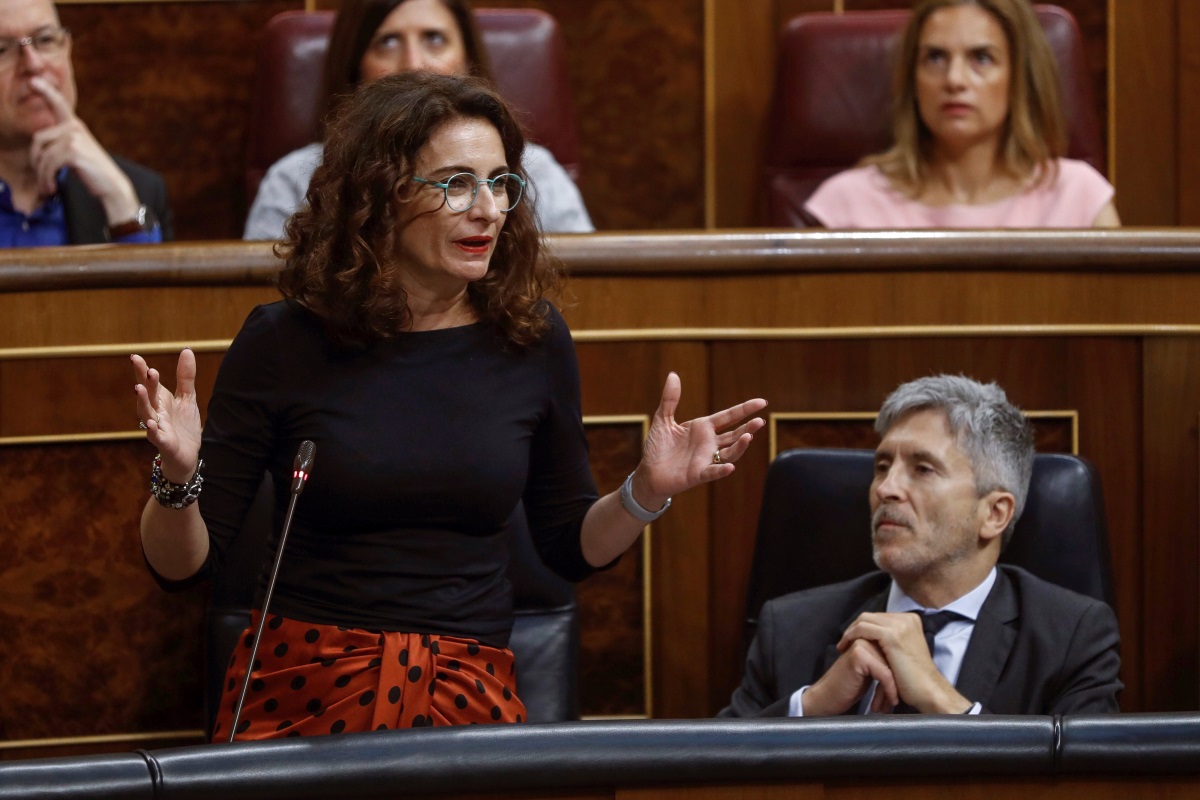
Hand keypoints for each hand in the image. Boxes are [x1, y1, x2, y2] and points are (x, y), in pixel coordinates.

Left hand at [28, 76, 139, 222]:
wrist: (113, 185)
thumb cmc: (94, 171)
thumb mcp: (77, 151)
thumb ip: (61, 142)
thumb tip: (38, 148)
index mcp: (75, 126)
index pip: (59, 104)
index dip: (46, 91)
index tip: (33, 81)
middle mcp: (74, 128)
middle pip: (39, 139)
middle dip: (36, 161)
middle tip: (42, 178)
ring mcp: (74, 138)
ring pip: (43, 155)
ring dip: (42, 174)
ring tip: (47, 186)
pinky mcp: (73, 151)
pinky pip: (49, 163)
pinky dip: (46, 178)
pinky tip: (51, 186)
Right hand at [132, 349, 201, 482]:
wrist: (188, 455)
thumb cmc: (182, 426)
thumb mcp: (187, 398)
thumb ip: (185, 377)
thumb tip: (186, 350)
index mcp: (160, 401)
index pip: (149, 384)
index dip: (141, 371)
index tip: (135, 357)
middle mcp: (155, 413)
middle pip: (147, 397)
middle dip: (145, 383)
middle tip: (147, 370)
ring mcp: (159, 429)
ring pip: (146, 415)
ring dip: (142, 402)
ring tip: (139, 389)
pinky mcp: (165, 444)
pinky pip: (157, 437)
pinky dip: (154, 431)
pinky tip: (152, 424)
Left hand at [630, 372, 765, 508]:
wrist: (648, 472)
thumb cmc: (658, 447)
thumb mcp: (662, 419)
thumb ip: (670, 399)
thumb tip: (673, 374)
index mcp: (703, 428)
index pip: (729, 417)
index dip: (744, 410)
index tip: (762, 402)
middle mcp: (709, 443)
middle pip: (734, 435)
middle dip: (748, 428)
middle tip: (760, 421)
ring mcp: (705, 459)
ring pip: (729, 453)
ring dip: (739, 446)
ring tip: (748, 437)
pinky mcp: (697, 474)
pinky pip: (712, 472)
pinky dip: (721, 470)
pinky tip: (729, 467)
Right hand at [803, 638, 898, 715]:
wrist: (828, 697)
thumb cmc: (850, 687)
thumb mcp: (871, 672)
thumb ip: (885, 661)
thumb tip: (911, 668)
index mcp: (869, 638)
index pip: (895, 652)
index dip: (899, 673)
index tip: (899, 692)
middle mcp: (865, 637)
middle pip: (894, 659)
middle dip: (898, 681)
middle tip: (896, 700)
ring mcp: (861, 644)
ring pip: (891, 666)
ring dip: (895, 688)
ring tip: (893, 702)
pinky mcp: (859, 655)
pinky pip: (885, 674)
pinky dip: (890, 690)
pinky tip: (890, 702)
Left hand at [837, 612, 969, 712]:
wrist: (928, 691)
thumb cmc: (914, 678)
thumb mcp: (904, 651)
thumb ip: (892, 639)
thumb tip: (873, 635)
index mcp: (910, 620)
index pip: (878, 617)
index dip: (862, 627)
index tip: (852, 640)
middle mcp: (906, 618)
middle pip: (870, 616)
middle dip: (854, 628)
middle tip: (844, 642)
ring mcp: (900, 625)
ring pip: (864, 620)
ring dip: (850, 632)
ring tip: (842, 646)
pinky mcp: (892, 635)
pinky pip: (863, 629)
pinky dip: (851, 636)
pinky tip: (846, 648)